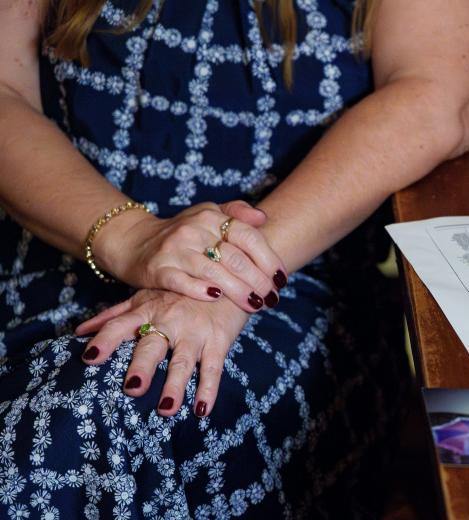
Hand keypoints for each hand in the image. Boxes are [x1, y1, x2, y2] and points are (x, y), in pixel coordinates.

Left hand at [76, 288, 249, 416]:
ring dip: (175, 385)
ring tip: (166, 409)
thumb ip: (113, 316)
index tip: (89, 357)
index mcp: (148, 309)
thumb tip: (78, 332)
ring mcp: (195, 331)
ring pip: (183, 361)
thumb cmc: (181, 292)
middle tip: (132, 389)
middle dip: (142, 366)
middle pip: (153, 346)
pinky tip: (202, 410)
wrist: (225, 275)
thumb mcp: (145, 298)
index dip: (105, 340)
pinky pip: (213, 367)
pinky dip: (208, 389)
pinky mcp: (218, 339)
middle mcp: (169, 320)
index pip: (121, 325)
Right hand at [95, 200, 287, 312]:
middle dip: (259, 282)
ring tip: (256, 305)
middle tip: (272, 298)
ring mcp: (174, 250)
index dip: (269, 259)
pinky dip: (200, 290)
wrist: (134, 243)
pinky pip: (183, 282)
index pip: (248, 237)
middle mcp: (193, 231)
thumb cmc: (182, 233)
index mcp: (211, 217)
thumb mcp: (208, 214)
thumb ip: (236, 212)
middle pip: (236, 259)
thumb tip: (263, 217)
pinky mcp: (158, 270)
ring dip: (240, 292)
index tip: (281, 279)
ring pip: (215, 273)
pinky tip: (216, 298)